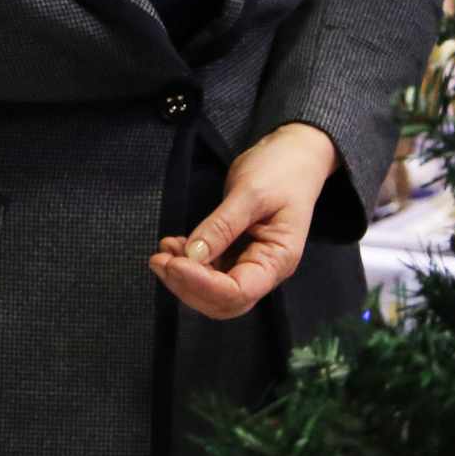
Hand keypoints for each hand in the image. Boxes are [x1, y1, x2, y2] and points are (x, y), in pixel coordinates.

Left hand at [149, 122, 338, 319]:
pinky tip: (172, 246)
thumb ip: (222, 226)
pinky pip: (208, 271)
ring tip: (162, 252)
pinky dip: (187, 264)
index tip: (175, 262)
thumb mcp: (250, 193)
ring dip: (183, 277)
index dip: (203, 284)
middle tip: (159, 261)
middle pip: (223, 301)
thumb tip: (192, 256)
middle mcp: (265, 270)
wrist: (294, 154)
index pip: (238, 292)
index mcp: (278, 259)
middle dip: (188, 286)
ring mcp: (249, 263)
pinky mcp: (235, 253)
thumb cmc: (282, 170)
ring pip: (212, 291)